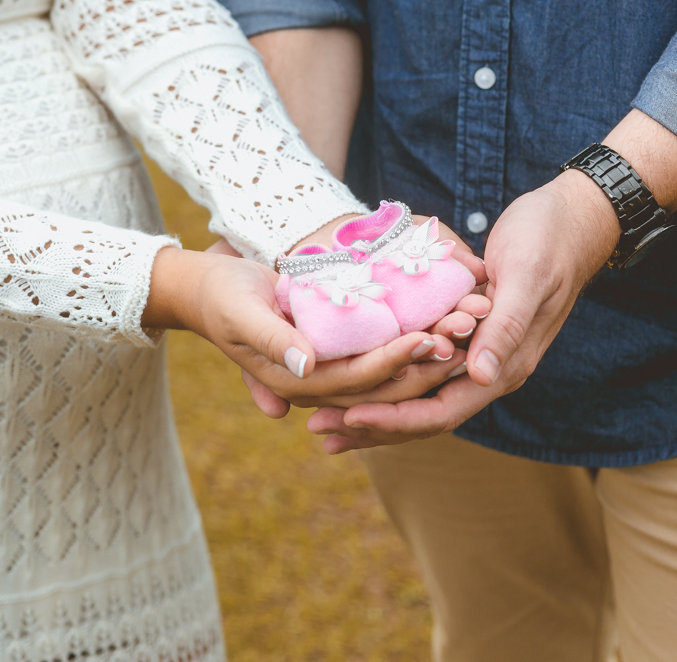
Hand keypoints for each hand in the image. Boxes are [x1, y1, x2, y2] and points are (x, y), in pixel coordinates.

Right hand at [207, 211, 492, 418]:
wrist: (210, 292)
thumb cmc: (222, 298)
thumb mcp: (241, 313)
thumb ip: (273, 339)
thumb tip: (307, 365)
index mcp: (297, 383)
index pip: (358, 379)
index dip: (395, 361)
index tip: (428, 339)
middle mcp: (319, 384)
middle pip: (384, 383)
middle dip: (426, 362)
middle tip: (464, 335)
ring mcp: (331, 369)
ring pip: (390, 370)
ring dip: (429, 352)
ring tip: (467, 327)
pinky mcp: (340, 350)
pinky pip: (383, 348)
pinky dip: (414, 336)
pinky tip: (444, 316)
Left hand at [307, 171, 617, 451]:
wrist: (574, 220)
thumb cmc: (549, 241)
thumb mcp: (526, 276)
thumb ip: (506, 328)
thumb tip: (480, 376)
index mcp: (505, 366)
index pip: (442, 411)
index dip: (394, 419)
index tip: (349, 418)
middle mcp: (489, 370)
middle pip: (423, 416)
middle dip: (372, 427)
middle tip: (318, 428)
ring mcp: (478, 357)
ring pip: (419, 398)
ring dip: (373, 410)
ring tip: (325, 418)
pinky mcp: (466, 338)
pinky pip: (421, 370)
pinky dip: (387, 379)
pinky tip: (354, 378)